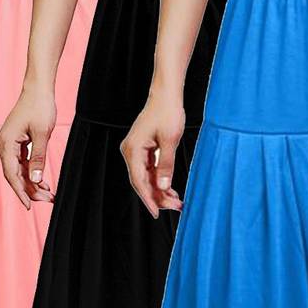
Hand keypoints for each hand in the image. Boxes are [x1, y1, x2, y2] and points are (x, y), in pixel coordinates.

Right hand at [0, 85, 56, 209]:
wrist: (38, 90)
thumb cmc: (40, 107)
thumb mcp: (43, 134)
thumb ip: (38, 159)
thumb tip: (35, 181)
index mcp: (5, 143)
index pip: (12, 174)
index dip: (21, 192)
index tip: (30, 206)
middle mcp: (3, 145)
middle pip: (15, 175)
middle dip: (31, 190)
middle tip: (48, 200)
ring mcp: (7, 145)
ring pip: (18, 171)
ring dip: (32, 183)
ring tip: (48, 194)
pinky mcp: (14, 143)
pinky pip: (21, 164)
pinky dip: (31, 173)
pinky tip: (43, 183)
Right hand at [120, 91, 185, 218]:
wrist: (166, 95)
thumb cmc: (168, 112)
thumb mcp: (170, 140)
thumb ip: (165, 166)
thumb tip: (162, 188)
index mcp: (133, 150)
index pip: (139, 181)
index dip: (149, 199)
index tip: (157, 213)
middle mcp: (130, 152)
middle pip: (141, 182)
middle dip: (158, 197)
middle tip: (176, 207)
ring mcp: (135, 152)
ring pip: (146, 179)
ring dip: (160, 191)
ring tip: (177, 201)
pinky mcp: (143, 151)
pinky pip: (149, 171)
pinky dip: (159, 181)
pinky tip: (171, 190)